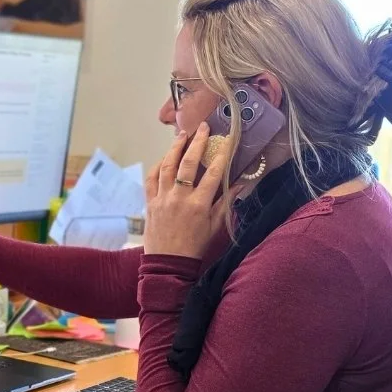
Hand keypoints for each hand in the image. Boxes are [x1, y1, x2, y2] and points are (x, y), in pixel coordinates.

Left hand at [143, 123, 232, 257]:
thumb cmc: (195, 246)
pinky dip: (158, 165)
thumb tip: (241, 184)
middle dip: (197, 142)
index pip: (214, 173)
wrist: (168, 264)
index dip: (222, 154)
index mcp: (199, 205)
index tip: (228, 139)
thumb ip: (226, 203)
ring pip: (167, 166)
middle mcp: (179, 198)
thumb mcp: (215, 226)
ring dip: (175, 147)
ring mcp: (162, 198)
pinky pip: (152, 178)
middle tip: (202, 127)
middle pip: (188, 163)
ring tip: (182, 135)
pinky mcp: (150, 202)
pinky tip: (165, 157)